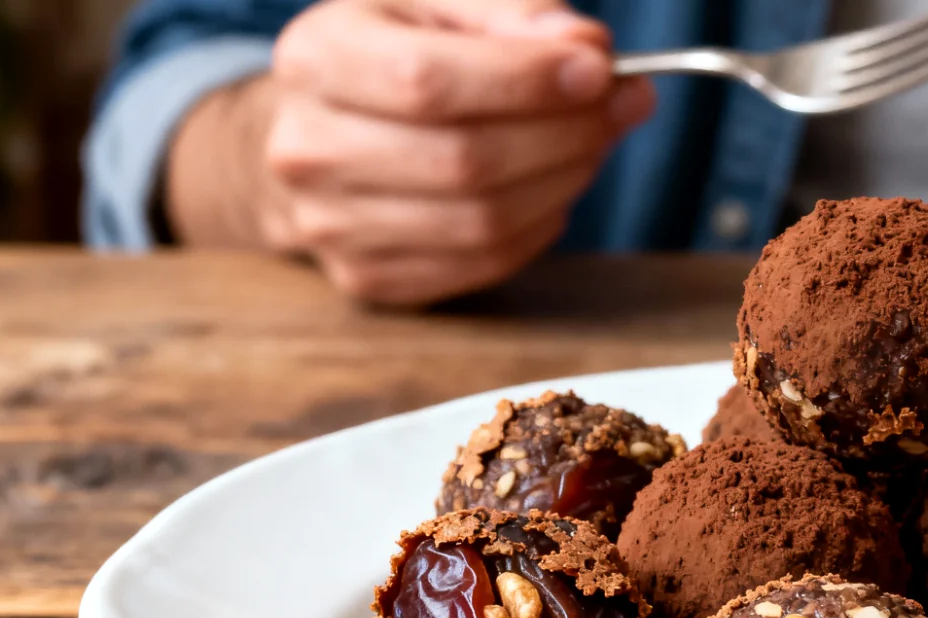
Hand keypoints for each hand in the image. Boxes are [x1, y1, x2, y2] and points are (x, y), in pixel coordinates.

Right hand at [165, 0, 654, 305]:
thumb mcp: (437, 5)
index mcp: (318, 59)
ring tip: (591, 143)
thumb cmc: (389, 57)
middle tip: (618, 107)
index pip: (429, 82)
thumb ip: (512, 15)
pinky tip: (548, 188)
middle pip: (465, 161)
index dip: (525, 81)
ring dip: (563, 182)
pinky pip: (483, 264)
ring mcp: (333, 226)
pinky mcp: (370, 279)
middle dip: (564, 134)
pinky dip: (538, 227)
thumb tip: (583, 48)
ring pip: (482, 223)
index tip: (596, 71)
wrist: (313, 131)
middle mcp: (309, 148)